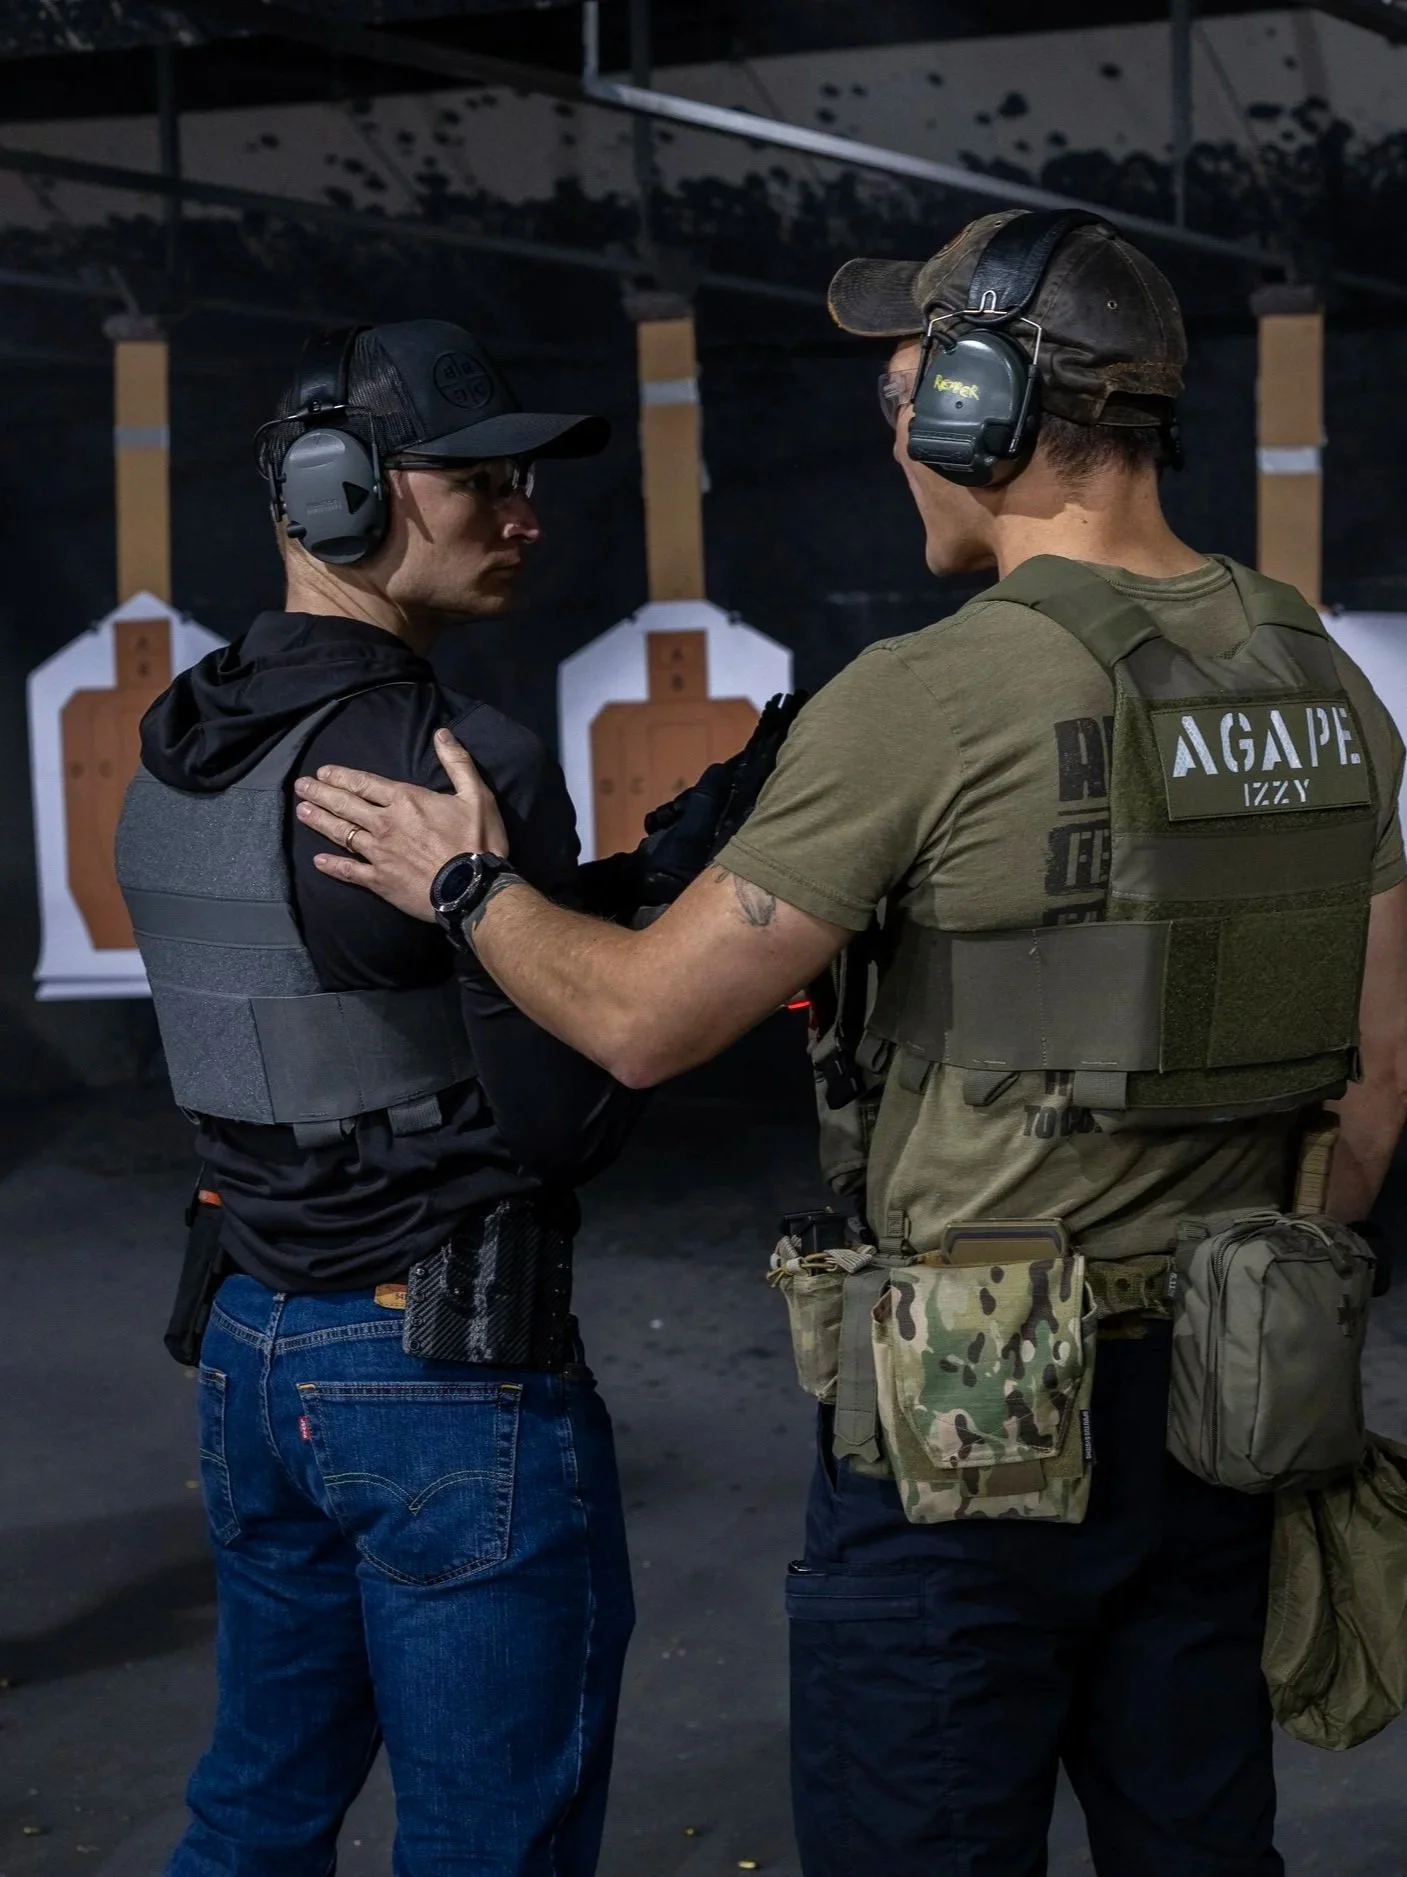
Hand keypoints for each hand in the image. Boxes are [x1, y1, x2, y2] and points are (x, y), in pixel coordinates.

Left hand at [294, 728, 509, 922]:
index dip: (342, 776)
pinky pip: (349, 871)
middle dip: (321, 793)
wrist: (474, 889)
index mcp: (405, 800)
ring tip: (302, 812)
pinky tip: (318, 861)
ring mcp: (378, 853)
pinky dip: (332, 865)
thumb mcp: (477, 795)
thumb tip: (442, 733)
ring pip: (341, 833)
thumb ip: (457, 762)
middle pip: (346, 805)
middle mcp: (385, 824)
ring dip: (320, 822)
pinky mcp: (379, 880)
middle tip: (300, 786)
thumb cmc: (477, 841)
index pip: (365, 783)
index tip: (322, 772)